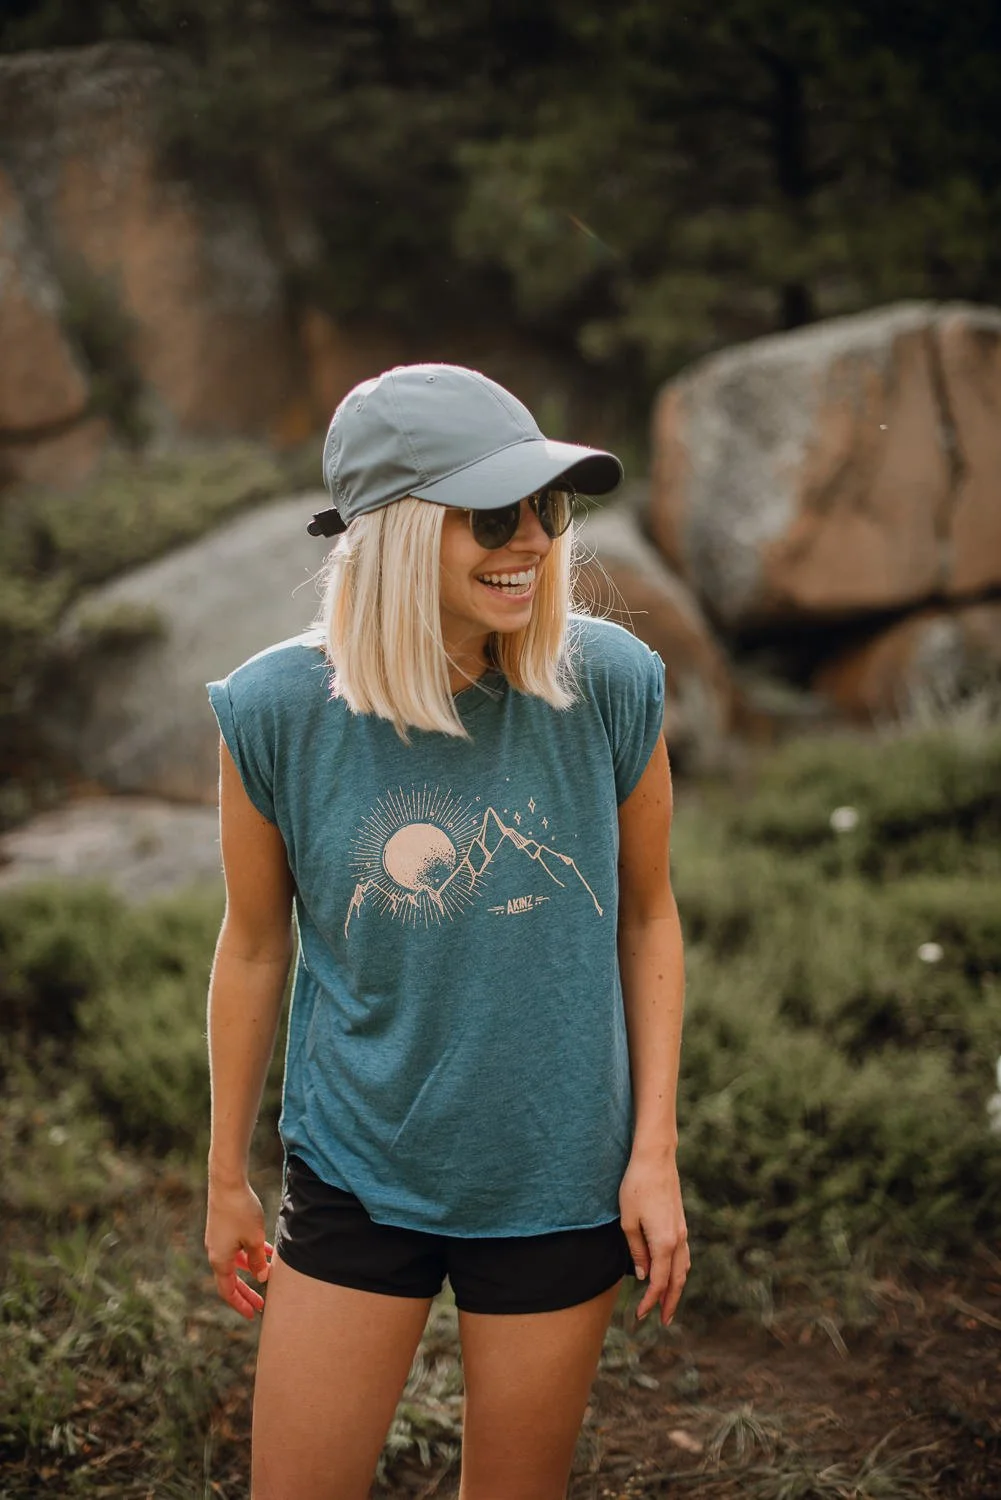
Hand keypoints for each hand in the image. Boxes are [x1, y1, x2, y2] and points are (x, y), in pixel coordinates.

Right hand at [205, 1177, 272, 1319]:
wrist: (227, 1182)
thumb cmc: (241, 1212)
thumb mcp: (255, 1239)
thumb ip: (259, 1261)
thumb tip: (262, 1278)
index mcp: (220, 1261)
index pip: (228, 1291)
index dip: (241, 1304)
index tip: (253, 1314)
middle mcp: (215, 1253)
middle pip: (231, 1280)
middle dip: (246, 1293)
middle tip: (261, 1306)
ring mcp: (218, 1241)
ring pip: (236, 1263)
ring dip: (252, 1270)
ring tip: (269, 1276)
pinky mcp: (223, 1228)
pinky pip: (237, 1248)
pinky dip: (250, 1253)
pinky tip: (268, 1251)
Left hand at [619, 1151, 689, 1324]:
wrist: (655, 1157)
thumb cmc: (636, 1186)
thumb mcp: (628, 1220)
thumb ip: (636, 1251)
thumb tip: (643, 1275)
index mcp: (664, 1242)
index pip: (659, 1282)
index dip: (650, 1301)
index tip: (641, 1315)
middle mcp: (677, 1240)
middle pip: (677, 1280)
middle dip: (670, 1302)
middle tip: (663, 1321)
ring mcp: (682, 1230)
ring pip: (684, 1268)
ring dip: (677, 1288)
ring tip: (669, 1303)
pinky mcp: (680, 1222)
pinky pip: (684, 1254)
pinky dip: (679, 1270)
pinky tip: (672, 1272)